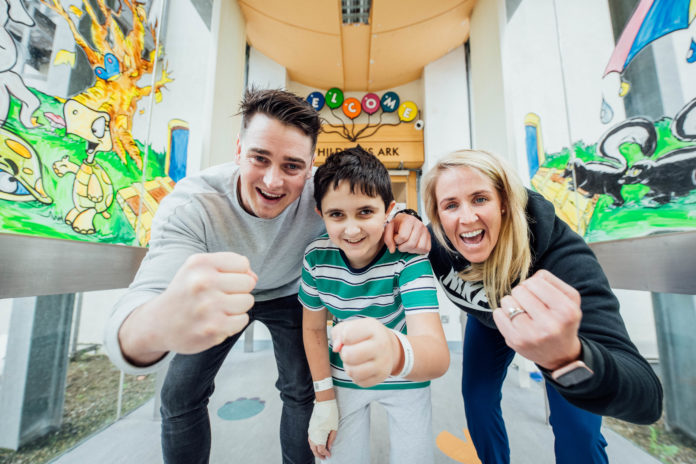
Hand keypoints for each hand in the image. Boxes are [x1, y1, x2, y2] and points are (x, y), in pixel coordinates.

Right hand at [119, 252, 256, 363]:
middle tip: (218, 297)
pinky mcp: (214, 328)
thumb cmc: (185, 293)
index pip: (243, 264)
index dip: (236, 274)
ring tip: (217, 309)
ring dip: (237, 307)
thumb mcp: (199, 271)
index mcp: (200, 263)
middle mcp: (202, 282)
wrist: (157, 324)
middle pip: (248, 282)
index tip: (220, 281)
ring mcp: (208, 307)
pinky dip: (233, 323)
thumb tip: (254, 277)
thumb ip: (230, 268)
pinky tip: (216, 321)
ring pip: (248, 301)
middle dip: (238, 290)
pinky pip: (243, 320)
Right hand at [308, 399, 337, 458]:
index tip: (329, 455)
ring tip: (320, 452)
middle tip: (324, 457)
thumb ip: (331, 438)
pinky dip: (313, 444)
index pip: (321, 448)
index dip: (325, 453)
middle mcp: (313, 433)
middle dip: (319, 454)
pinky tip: (317, 444)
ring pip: (310, 444)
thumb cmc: (331, 414)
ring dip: (315, 449)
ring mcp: (310, 430)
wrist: (324, 402)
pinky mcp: (310, 426)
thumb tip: (329, 447)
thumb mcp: (334, 427)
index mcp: (319, 434)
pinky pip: (310, 438)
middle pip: (314, 448)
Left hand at [331, 318, 400, 386]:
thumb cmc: (365, 336)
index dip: (343, 338)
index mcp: (373, 328)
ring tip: (354, 361)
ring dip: (348, 367)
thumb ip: (338, 333)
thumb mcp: (352, 326)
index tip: (349, 338)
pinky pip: (359, 382)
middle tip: (349, 351)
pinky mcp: (382, 376)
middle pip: (348, 355)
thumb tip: (336, 348)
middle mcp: (382, 345)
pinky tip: (361, 368)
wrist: (388, 347)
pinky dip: (356, 377)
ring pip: (352, 371)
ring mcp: (383, 362)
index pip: (346, 336)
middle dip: (344, 354)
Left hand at [384, 212, 430, 253]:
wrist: (406, 220)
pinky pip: (425, 249)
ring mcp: (425, 231)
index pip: (403, 237)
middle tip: (400, 243)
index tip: (396, 237)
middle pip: (411, 244)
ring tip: (406, 244)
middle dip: (403, 247)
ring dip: (410, 249)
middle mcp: (419, 224)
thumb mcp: (389, 228)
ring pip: (419, 248)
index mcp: (409, 220)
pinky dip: (418, 250)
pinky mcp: (429, 237)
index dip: (397, 241)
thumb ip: (387, 238)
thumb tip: (392, 250)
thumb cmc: (397, 225)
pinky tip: (412, 246)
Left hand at [492, 270, 582, 370]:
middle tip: (529, 303)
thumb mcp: (570, 299)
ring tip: (522, 311)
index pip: (536, 282)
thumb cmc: (563, 322)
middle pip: (519, 290)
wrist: (561, 355)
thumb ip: (552, 281)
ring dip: (511, 302)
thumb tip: (532, 275)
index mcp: (566, 310)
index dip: (533, 284)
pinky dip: (503, 312)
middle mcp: (550, 324)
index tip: (537, 293)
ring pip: (507, 301)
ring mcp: (531, 335)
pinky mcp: (516, 341)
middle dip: (522, 293)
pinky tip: (513, 318)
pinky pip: (498, 314)